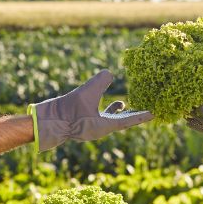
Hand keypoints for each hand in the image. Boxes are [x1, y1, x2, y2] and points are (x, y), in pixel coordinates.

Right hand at [29, 70, 152, 150]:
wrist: (47, 123)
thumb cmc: (68, 110)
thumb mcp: (86, 92)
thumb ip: (100, 81)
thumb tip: (110, 74)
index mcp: (105, 126)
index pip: (129, 121)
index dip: (142, 116)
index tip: (155, 113)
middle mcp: (101, 130)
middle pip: (122, 122)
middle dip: (133, 115)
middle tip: (145, 110)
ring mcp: (91, 128)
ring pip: (109, 120)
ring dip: (117, 112)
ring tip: (124, 104)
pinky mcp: (83, 124)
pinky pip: (98, 117)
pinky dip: (103, 109)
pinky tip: (99, 102)